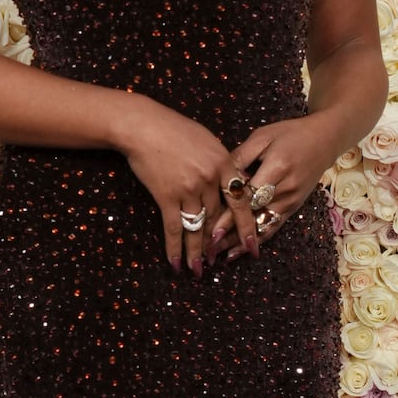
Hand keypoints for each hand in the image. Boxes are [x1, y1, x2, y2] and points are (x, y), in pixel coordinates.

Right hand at [109, 97, 259, 272]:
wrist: (143, 126)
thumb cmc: (174, 129)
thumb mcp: (208, 141)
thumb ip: (222, 163)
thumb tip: (233, 182)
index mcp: (224, 164)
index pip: (241, 202)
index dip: (247, 227)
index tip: (253, 245)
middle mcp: (210, 179)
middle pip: (219, 219)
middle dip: (220, 244)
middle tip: (223, 262)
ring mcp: (189, 189)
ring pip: (198, 227)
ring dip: (198, 252)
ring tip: (200, 271)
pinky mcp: (167, 196)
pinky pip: (174, 228)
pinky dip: (175, 248)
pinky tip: (176, 263)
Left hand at [209, 115, 339, 257]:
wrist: (324, 140)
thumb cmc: (290, 134)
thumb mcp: (262, 137)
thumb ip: (239, 156)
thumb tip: (218, 176)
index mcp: (277, 168)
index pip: (248, 196)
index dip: (228, 214)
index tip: (210, 227)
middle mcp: (286, 189)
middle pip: (253, 215)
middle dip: (229, 232)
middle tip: (207, 247)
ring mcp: (291, 201)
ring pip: (261, 226)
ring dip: (239, 242)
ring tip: (216, 254)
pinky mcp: (293, 208)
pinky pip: (272, 228)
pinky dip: (255, 241)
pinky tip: (239, 252)